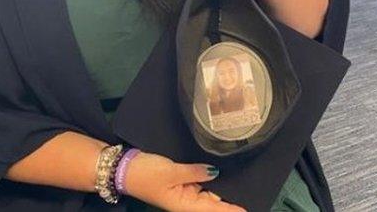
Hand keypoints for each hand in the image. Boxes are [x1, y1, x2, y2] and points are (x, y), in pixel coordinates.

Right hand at [123, 152, 244, 211]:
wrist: (126, 169)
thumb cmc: (147, 174)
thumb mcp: (171, 171)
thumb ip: (195, 172)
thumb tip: (215, 172)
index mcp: (185, 205)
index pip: (213, 210)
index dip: (230, 210)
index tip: (246, 209)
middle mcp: (188, 202)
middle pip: (214, 204)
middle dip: (230, 202)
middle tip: (250, 195)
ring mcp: (186, 193)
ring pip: (210, 195)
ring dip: (223, 193)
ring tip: (244, 188)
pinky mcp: (183, 183)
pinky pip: (202, 185)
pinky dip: (213, 183)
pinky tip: (225, 178)